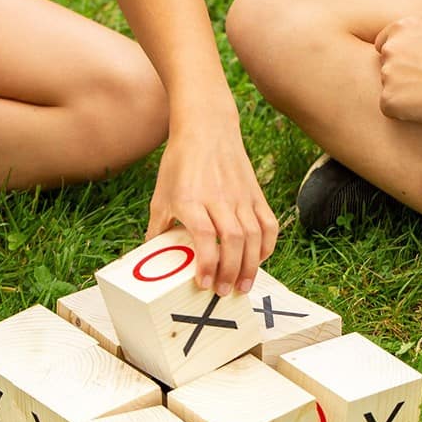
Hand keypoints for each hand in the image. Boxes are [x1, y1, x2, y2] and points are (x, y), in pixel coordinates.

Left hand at [146, 122, 277, 295]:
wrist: (207, 128)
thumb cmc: (180, 162)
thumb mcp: (161, 193)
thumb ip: (158, 226)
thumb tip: (153, 255)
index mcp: (191, 198)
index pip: (204, 236)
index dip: (206, 262)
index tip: (203, 283)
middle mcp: (218, 198)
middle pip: (233, 240)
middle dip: (231, 271)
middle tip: (224, 292)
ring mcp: (241, 196)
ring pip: (253, 236)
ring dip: (251, 265)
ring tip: (243, 286)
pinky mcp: (255, 194)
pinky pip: (268, 223)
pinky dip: (267, 245)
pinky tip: (259, 260)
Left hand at [374, 16, 421, 125]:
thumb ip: (414, 41)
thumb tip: (399, 54)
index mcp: (403, 27)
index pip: (383, 44)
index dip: (397, 58)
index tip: (412, 68)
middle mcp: (391, 47)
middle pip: (385, 66)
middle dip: (400, 76)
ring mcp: (387, 73)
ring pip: (388, 87)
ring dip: (403, 94)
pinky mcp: (388, 99)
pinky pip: (390, 108)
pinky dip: (403, 112)